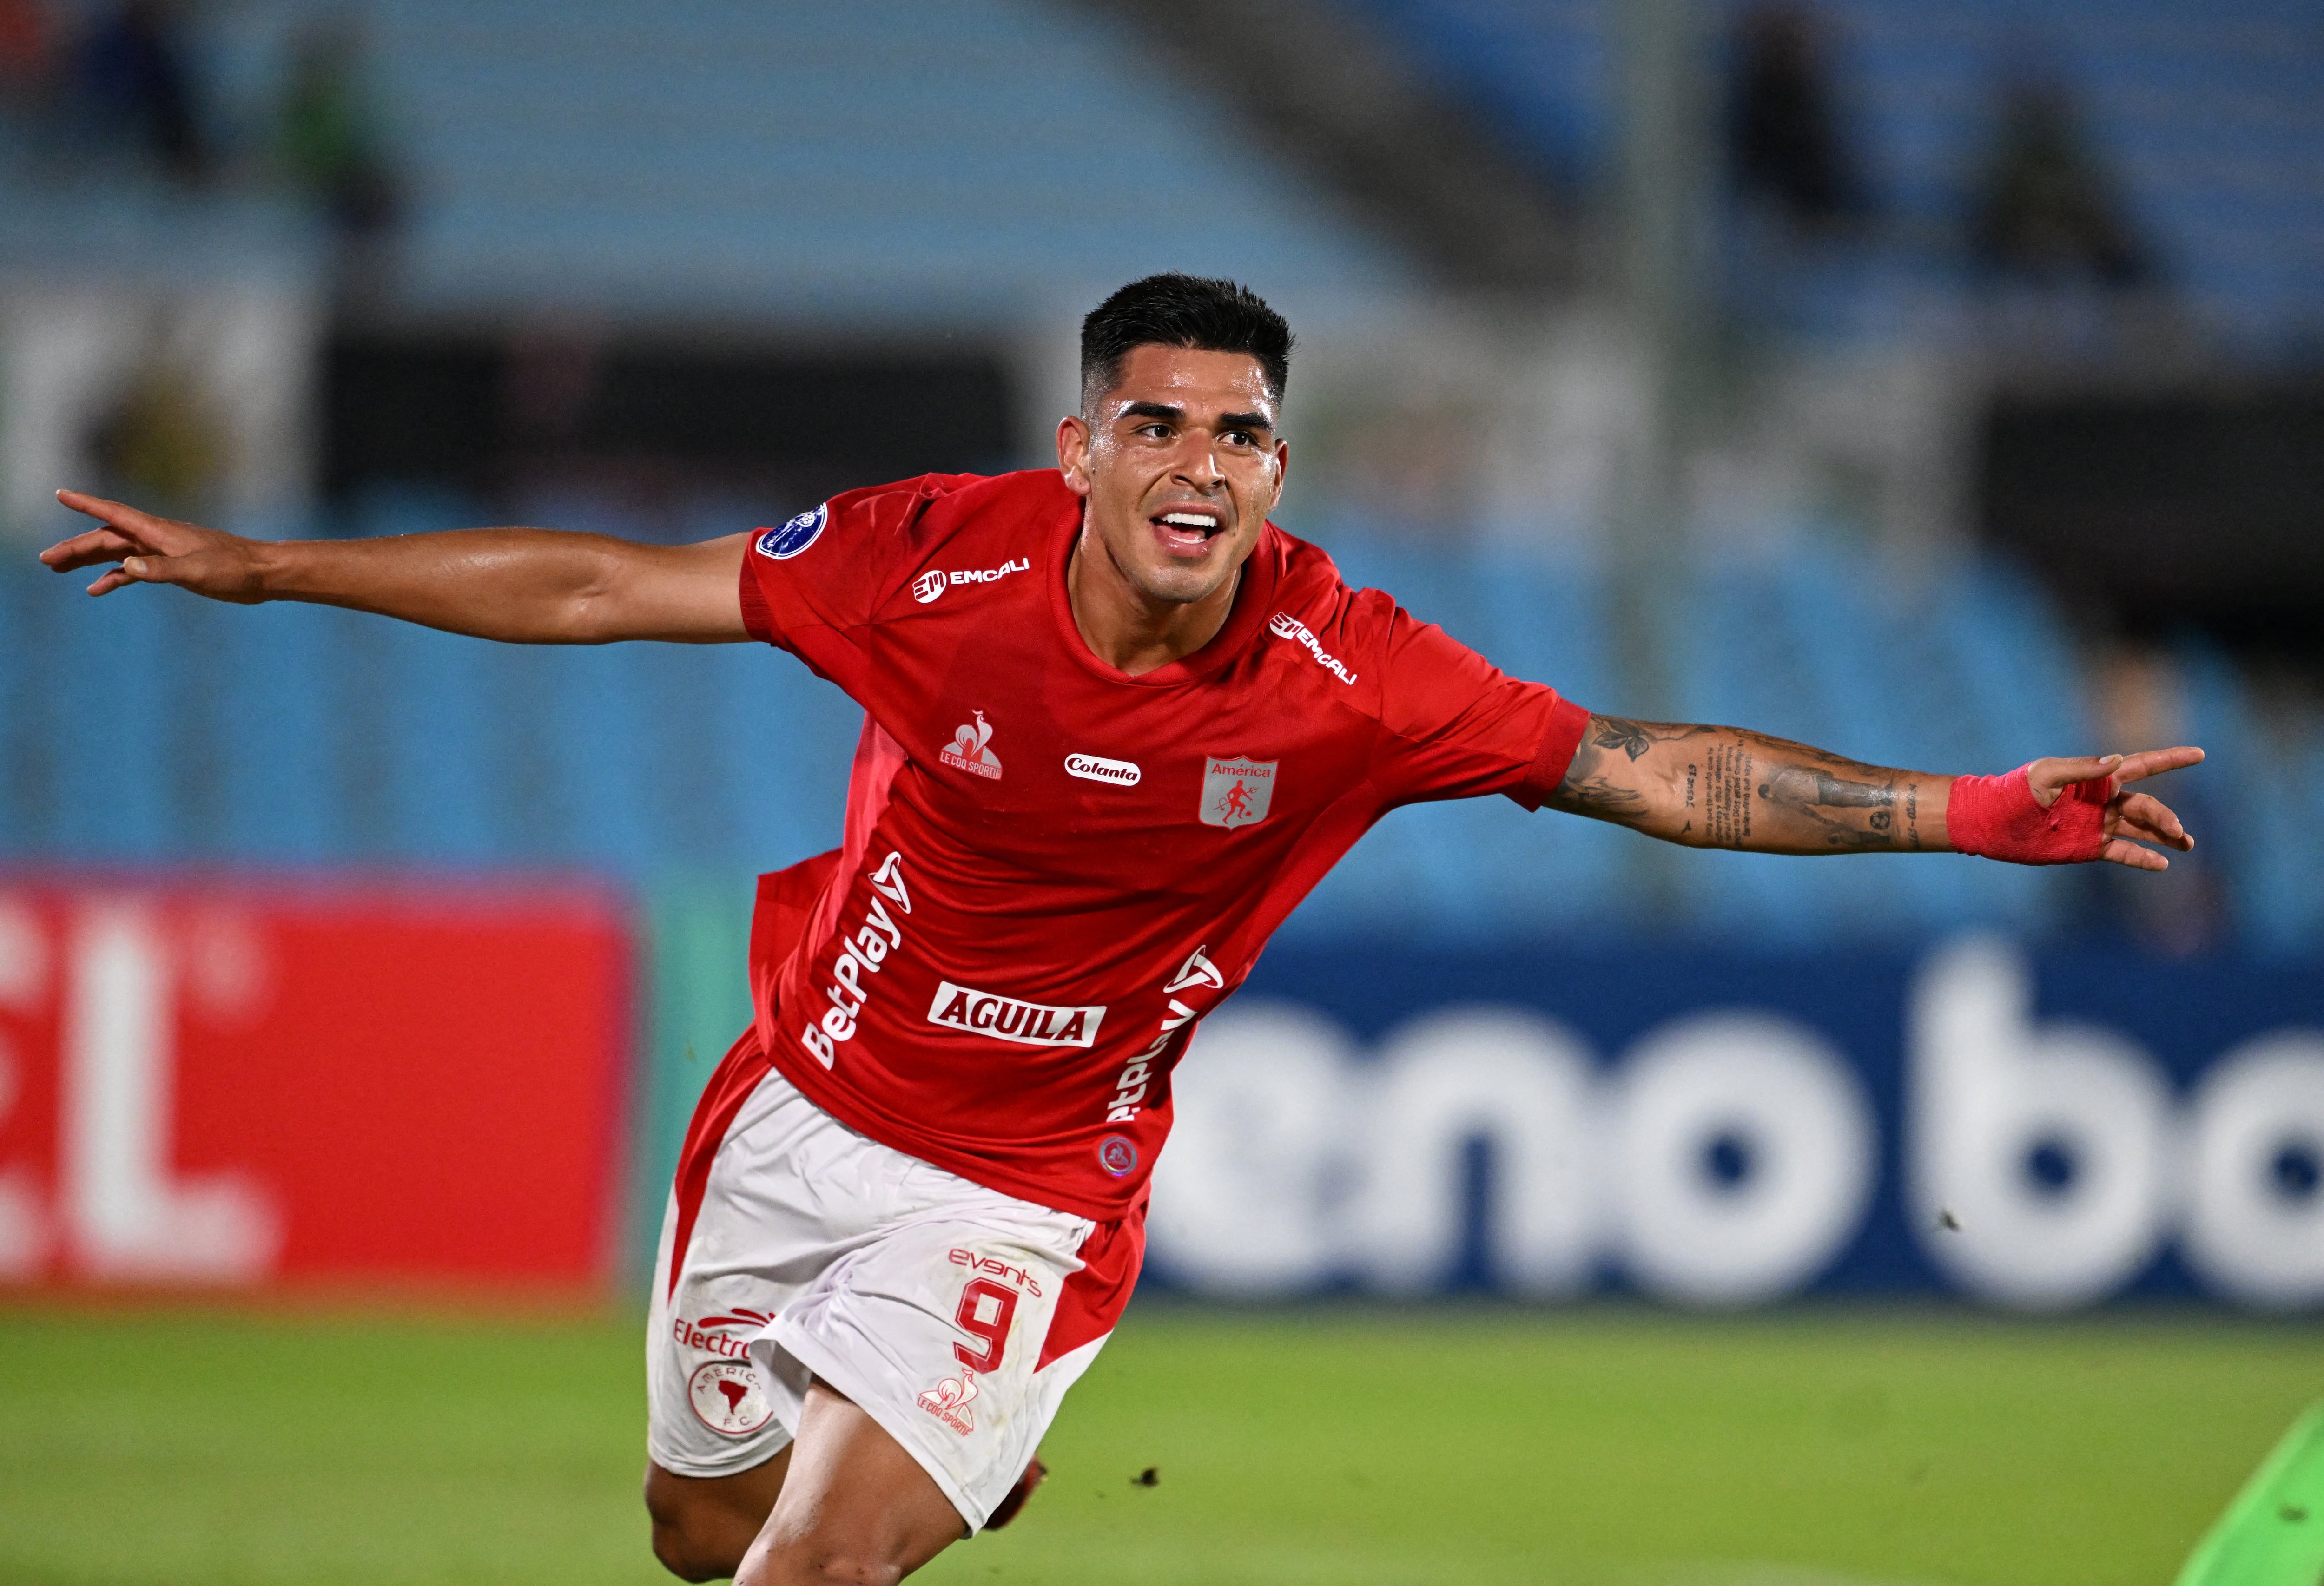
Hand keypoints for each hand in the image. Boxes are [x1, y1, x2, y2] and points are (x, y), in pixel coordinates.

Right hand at [38, 490, 270, 601]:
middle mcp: (157, 538)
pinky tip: (97, 589)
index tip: (60, 494)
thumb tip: (126, 567)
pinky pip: (134, 570)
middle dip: (75, 547)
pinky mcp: (173, 567)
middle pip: (107, 538)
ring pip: (117, 553)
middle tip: (46, 559)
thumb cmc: (236, 570)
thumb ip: (161, 570)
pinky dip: (114, 577)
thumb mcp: (198, 572)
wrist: (265, 574)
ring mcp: (164, 552)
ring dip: (88, 560)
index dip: (87, 504)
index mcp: (160, 533)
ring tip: (58, 569)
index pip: (115, 514)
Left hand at [2027, 746, 2202, 870]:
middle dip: (2165, 817)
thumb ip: (2082, 769)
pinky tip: (2162, 864)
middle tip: (2178, 831)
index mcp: (2097, 778)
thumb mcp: (2046, 775)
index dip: (2170, 759)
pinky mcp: (2090, 847)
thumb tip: (2117, 760)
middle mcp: (2103, 801)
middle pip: (2146, 806)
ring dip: (2164, 836)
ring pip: (2142, 830)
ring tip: (2186, 844)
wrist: (1992, 823)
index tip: (2199, 754)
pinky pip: (2123, 853)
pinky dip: (2143, 858)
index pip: (2141, 765)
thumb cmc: (2014, 791)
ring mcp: (2099, 825)